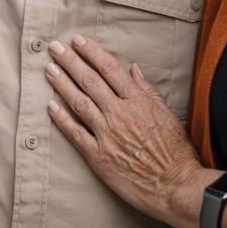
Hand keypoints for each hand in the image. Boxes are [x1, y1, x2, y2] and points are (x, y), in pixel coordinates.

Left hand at [43, 35, 210, 227]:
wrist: (176, 187)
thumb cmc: (176, 152)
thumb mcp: (168, 115)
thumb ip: (148, 91)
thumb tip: (134, 69)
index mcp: (138, 102)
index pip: (110, 69)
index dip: (92, 52)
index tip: (78, 40)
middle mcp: (120, 114)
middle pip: (90, 81)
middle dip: (70, 61)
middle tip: (55, 47)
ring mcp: (108, 135)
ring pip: (79, 102)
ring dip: (62, 84)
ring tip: (49, 69)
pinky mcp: (99, 157)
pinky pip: (76, 133)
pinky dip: (62, 118)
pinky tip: (50, 105)